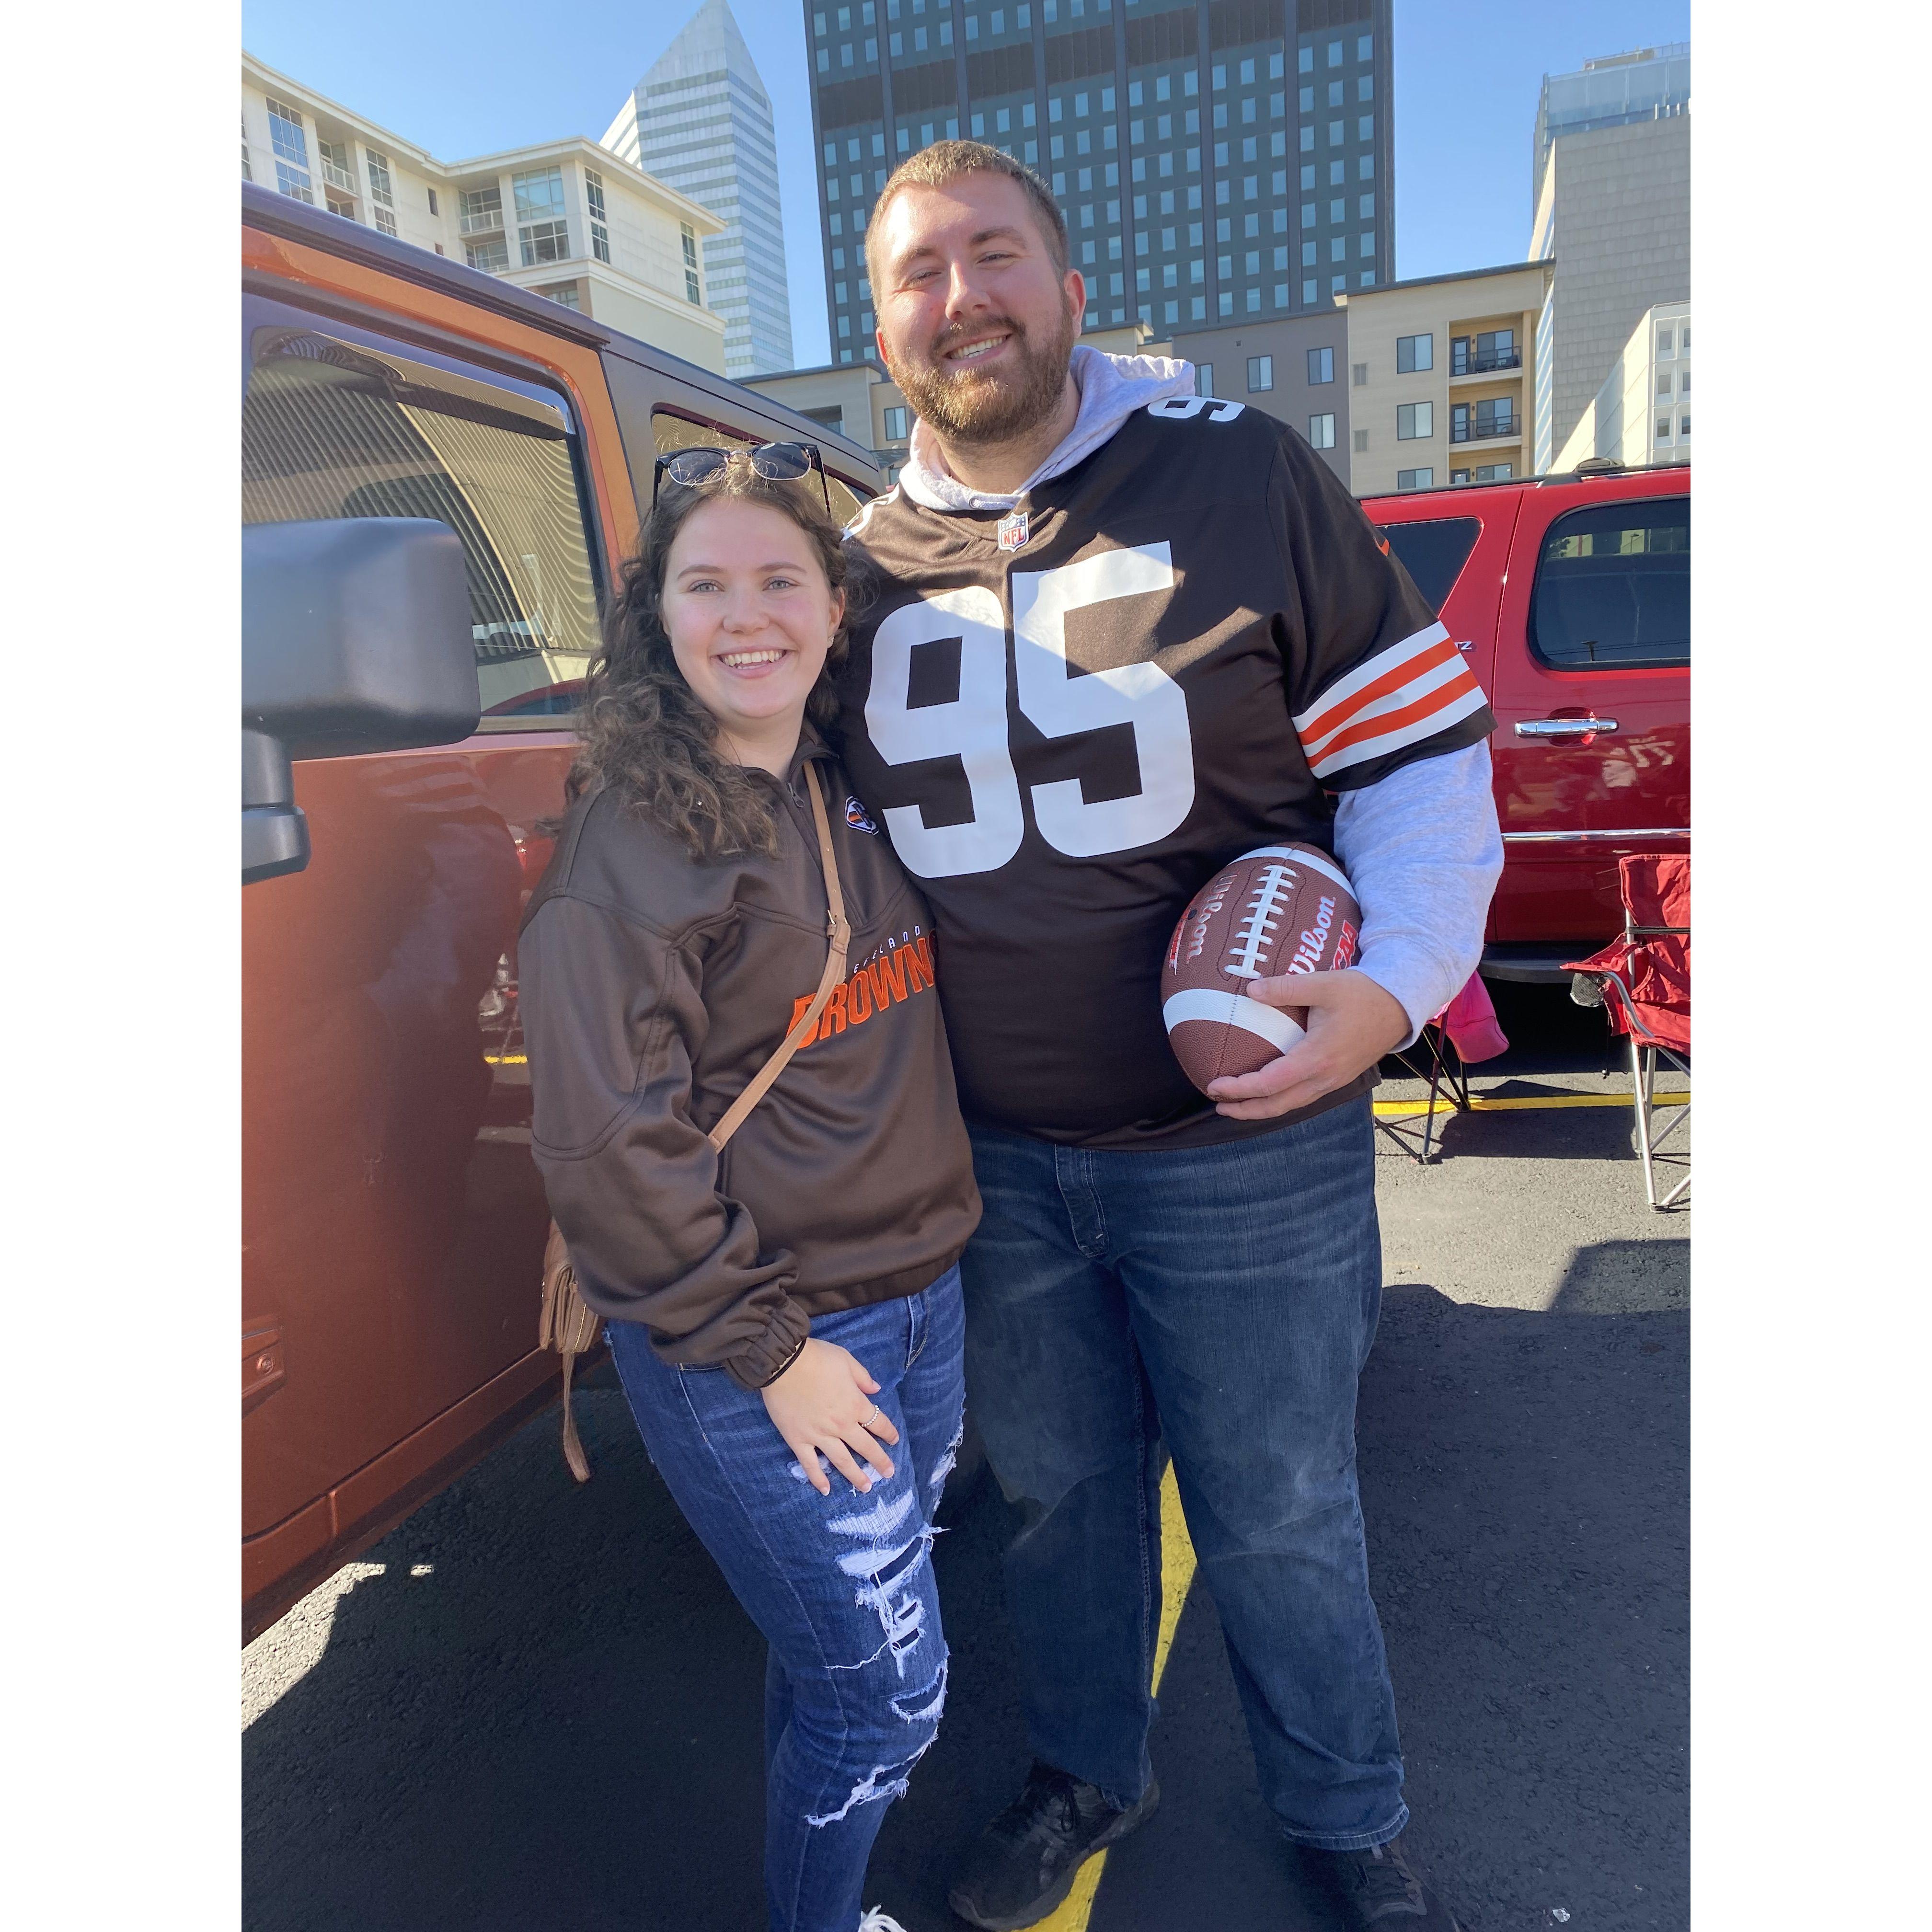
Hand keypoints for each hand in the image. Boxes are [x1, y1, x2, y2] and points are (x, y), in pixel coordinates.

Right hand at [761, 1338, 899, 1495]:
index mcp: (855, 1404)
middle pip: (865, 1447)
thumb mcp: (846, 1361)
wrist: (784, 1363)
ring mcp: (820, 1435)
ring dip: (856, 1476)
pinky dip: (818, 1479)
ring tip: (866, 1487)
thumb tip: (876, 1389)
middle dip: (879, 1461)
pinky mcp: (799, 1440)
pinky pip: (810, 1464)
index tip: (894, 1440)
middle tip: (888, 1473)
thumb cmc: (817, 1358)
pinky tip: (826, 1490)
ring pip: (842, 1461)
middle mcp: (841, 1424)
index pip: (878, 1422)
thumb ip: (863, 1377)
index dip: (888, 1432)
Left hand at [1205, 968, 1408, 1120]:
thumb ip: (1286, 987)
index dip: (1240, 1088)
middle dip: (1246, 1109)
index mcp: (1317, 1057)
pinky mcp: (1339, 1078)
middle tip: (1218, 1104)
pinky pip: (1304, 1097)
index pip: (1270, 1083)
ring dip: (1262, 1108)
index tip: (1215, 1085)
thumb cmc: (1362, 993)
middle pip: (1278, 1105)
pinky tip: (1268, 1092)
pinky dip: (1281, 1100)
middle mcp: (1324, 1077)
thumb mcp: (1324, 983)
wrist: (1400, 1004)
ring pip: (1292, 1105)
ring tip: (1237, 1105)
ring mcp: (1333, 1081)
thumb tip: (1250, 989)